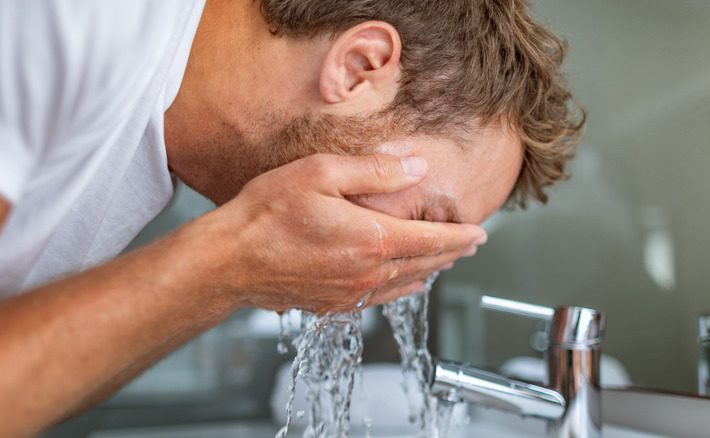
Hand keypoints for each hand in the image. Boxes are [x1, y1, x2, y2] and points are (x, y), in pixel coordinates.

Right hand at [194, 154, 486, 313]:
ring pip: (405, 285)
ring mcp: (349, 294)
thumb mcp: (321, 174)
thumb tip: (417, 168)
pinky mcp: (331, 305)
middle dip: (451, 254)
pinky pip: (379, 298)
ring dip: (429, 272)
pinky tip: (404, 284)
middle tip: (469, 245)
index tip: (480, 232)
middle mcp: (367, 273)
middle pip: (424, 265)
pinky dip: (401, 288)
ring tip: (443, 262)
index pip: (433, 241)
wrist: (229, 260)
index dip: (460, 236)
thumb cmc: (267, 214)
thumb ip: (375, 171)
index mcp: (371, 240)